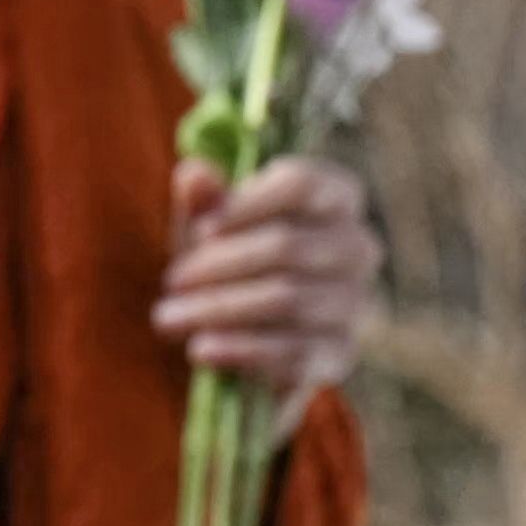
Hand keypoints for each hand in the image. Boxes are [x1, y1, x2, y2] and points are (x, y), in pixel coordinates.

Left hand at [155, 157, 379, 396]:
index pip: (301, 184)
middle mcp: (357, 246)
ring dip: (219, 308)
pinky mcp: (339, 352)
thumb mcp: (209, 226)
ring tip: (168, 317)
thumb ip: (203, 200)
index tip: (201, 229)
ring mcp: (354, 301)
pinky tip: (200, 348)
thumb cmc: (228, 256)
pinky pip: (293, 350)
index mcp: (334, 196)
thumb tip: (193, 174)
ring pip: (286, 299)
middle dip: (219, 264)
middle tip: (171, 281)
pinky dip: (241, 349)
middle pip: (288, 246)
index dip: (247, 205)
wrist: (247, 329)